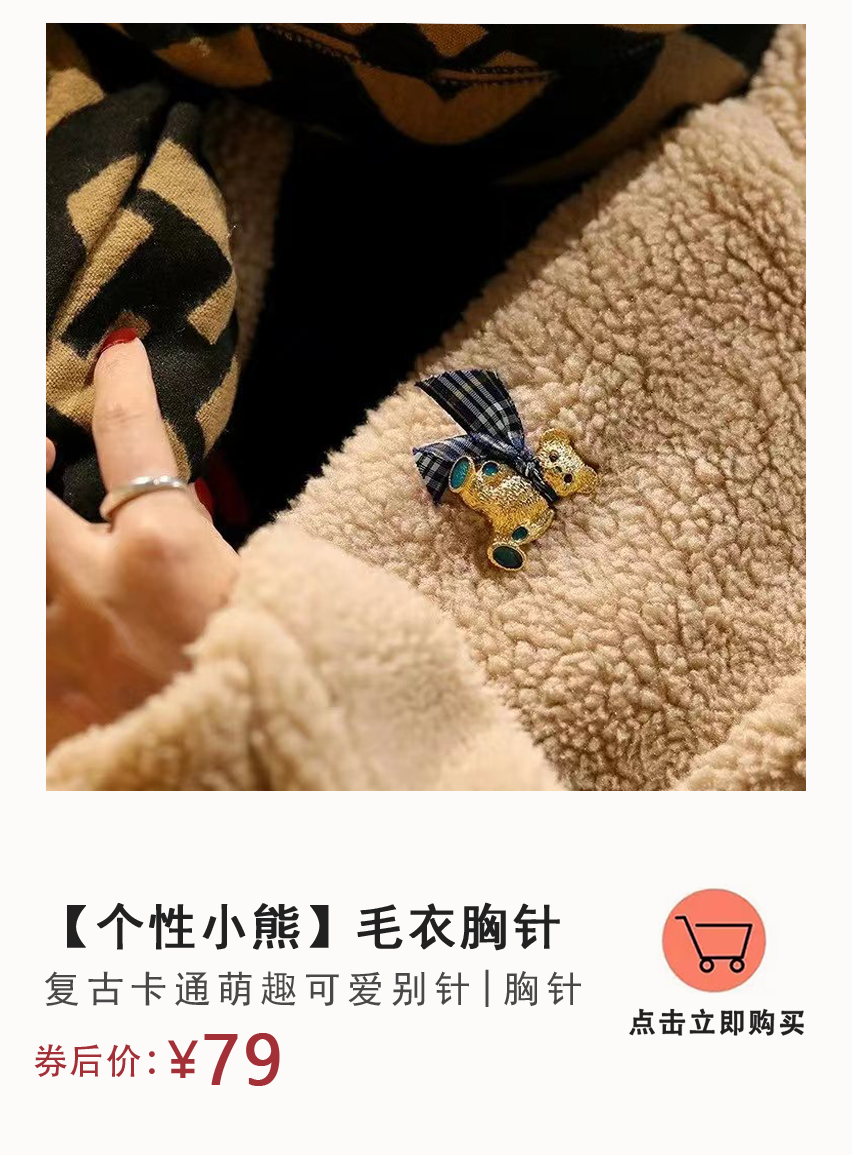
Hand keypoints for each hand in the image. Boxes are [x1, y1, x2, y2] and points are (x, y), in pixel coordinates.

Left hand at [46, 334, 237, 750]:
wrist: (257, 783)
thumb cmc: (280, 682)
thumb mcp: (266, 590)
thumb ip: (209, 545)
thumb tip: (186, 510)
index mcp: (162, 552)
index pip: (129, 436)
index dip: (122, 383)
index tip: (119, 355)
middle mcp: (92, 591)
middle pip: (22, 497)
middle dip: (29, 455)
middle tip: (48, 449)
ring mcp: (58, 653)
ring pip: (24, 573)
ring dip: (42, 551)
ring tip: (64, 546)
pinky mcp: (49, 712)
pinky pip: (34, 661)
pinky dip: (51, 638)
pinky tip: (72, 638)